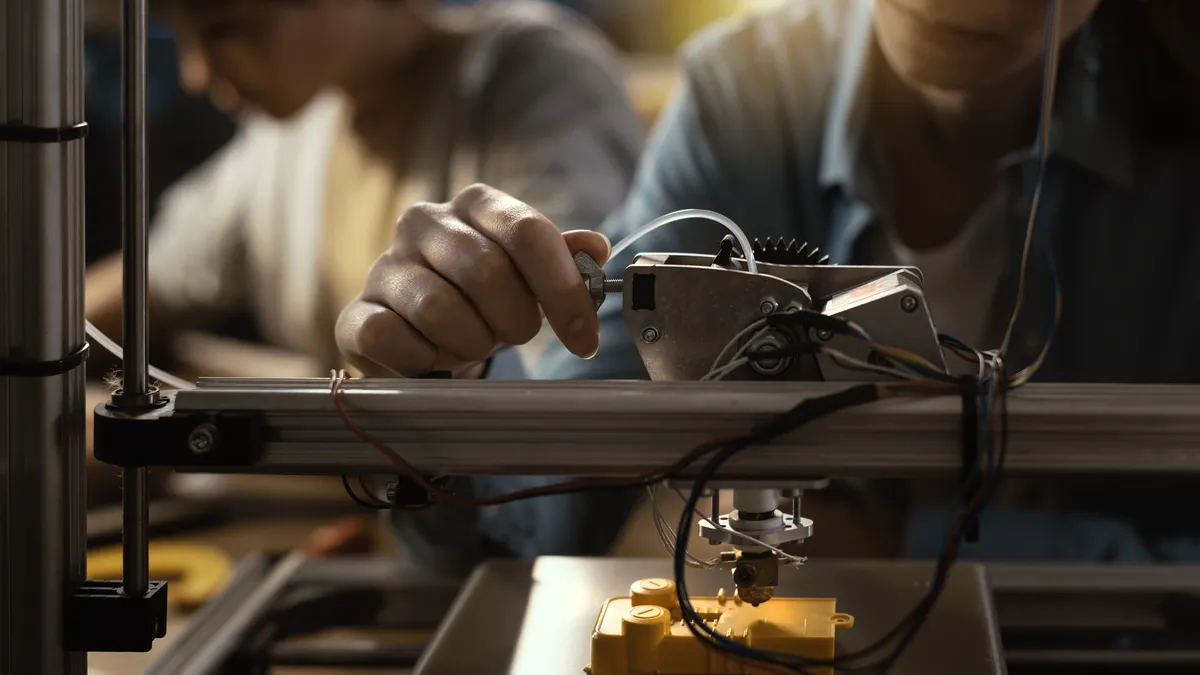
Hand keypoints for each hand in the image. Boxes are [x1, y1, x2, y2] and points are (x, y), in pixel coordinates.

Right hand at [336, 184, 608, 376]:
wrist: (419, 332)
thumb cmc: (483, 299)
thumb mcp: (528, 276)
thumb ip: (563, 260)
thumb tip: (595, 248)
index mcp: (475, 205)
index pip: (527, 232)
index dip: (563, 290)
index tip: (584, 339)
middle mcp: (424, 222)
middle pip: (487, 270)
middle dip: (516, 319)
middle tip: (516, 335)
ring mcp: (385, 266)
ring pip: (440, 309)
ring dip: (471, 342)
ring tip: (472, 344)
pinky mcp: (355, 314)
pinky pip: (393, 339)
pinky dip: (424, 361)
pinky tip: (432, 360)